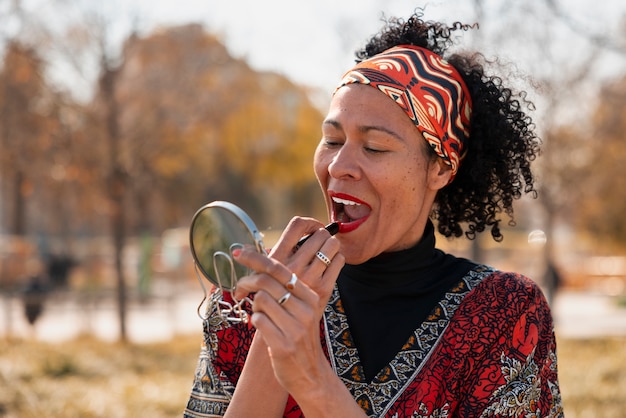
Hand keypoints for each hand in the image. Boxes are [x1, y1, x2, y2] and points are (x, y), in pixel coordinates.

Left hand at [232, 216, 343, 392]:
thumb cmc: (299, 337)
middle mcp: (306, 309)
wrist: (310, 374)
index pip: (280, 268)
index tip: (238, 252)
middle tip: (238, 290)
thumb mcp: (301, 310)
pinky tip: (262, 328)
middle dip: (246, 282)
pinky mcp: (283, 345)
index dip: (256, 257)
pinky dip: (254, 322)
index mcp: (310, 296)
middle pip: (267, 282)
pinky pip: (257, 320)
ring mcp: (295, 328)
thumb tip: (259, 264)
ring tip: (260, 315)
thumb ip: (286, 289)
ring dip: (254, 306)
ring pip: (260, 300)